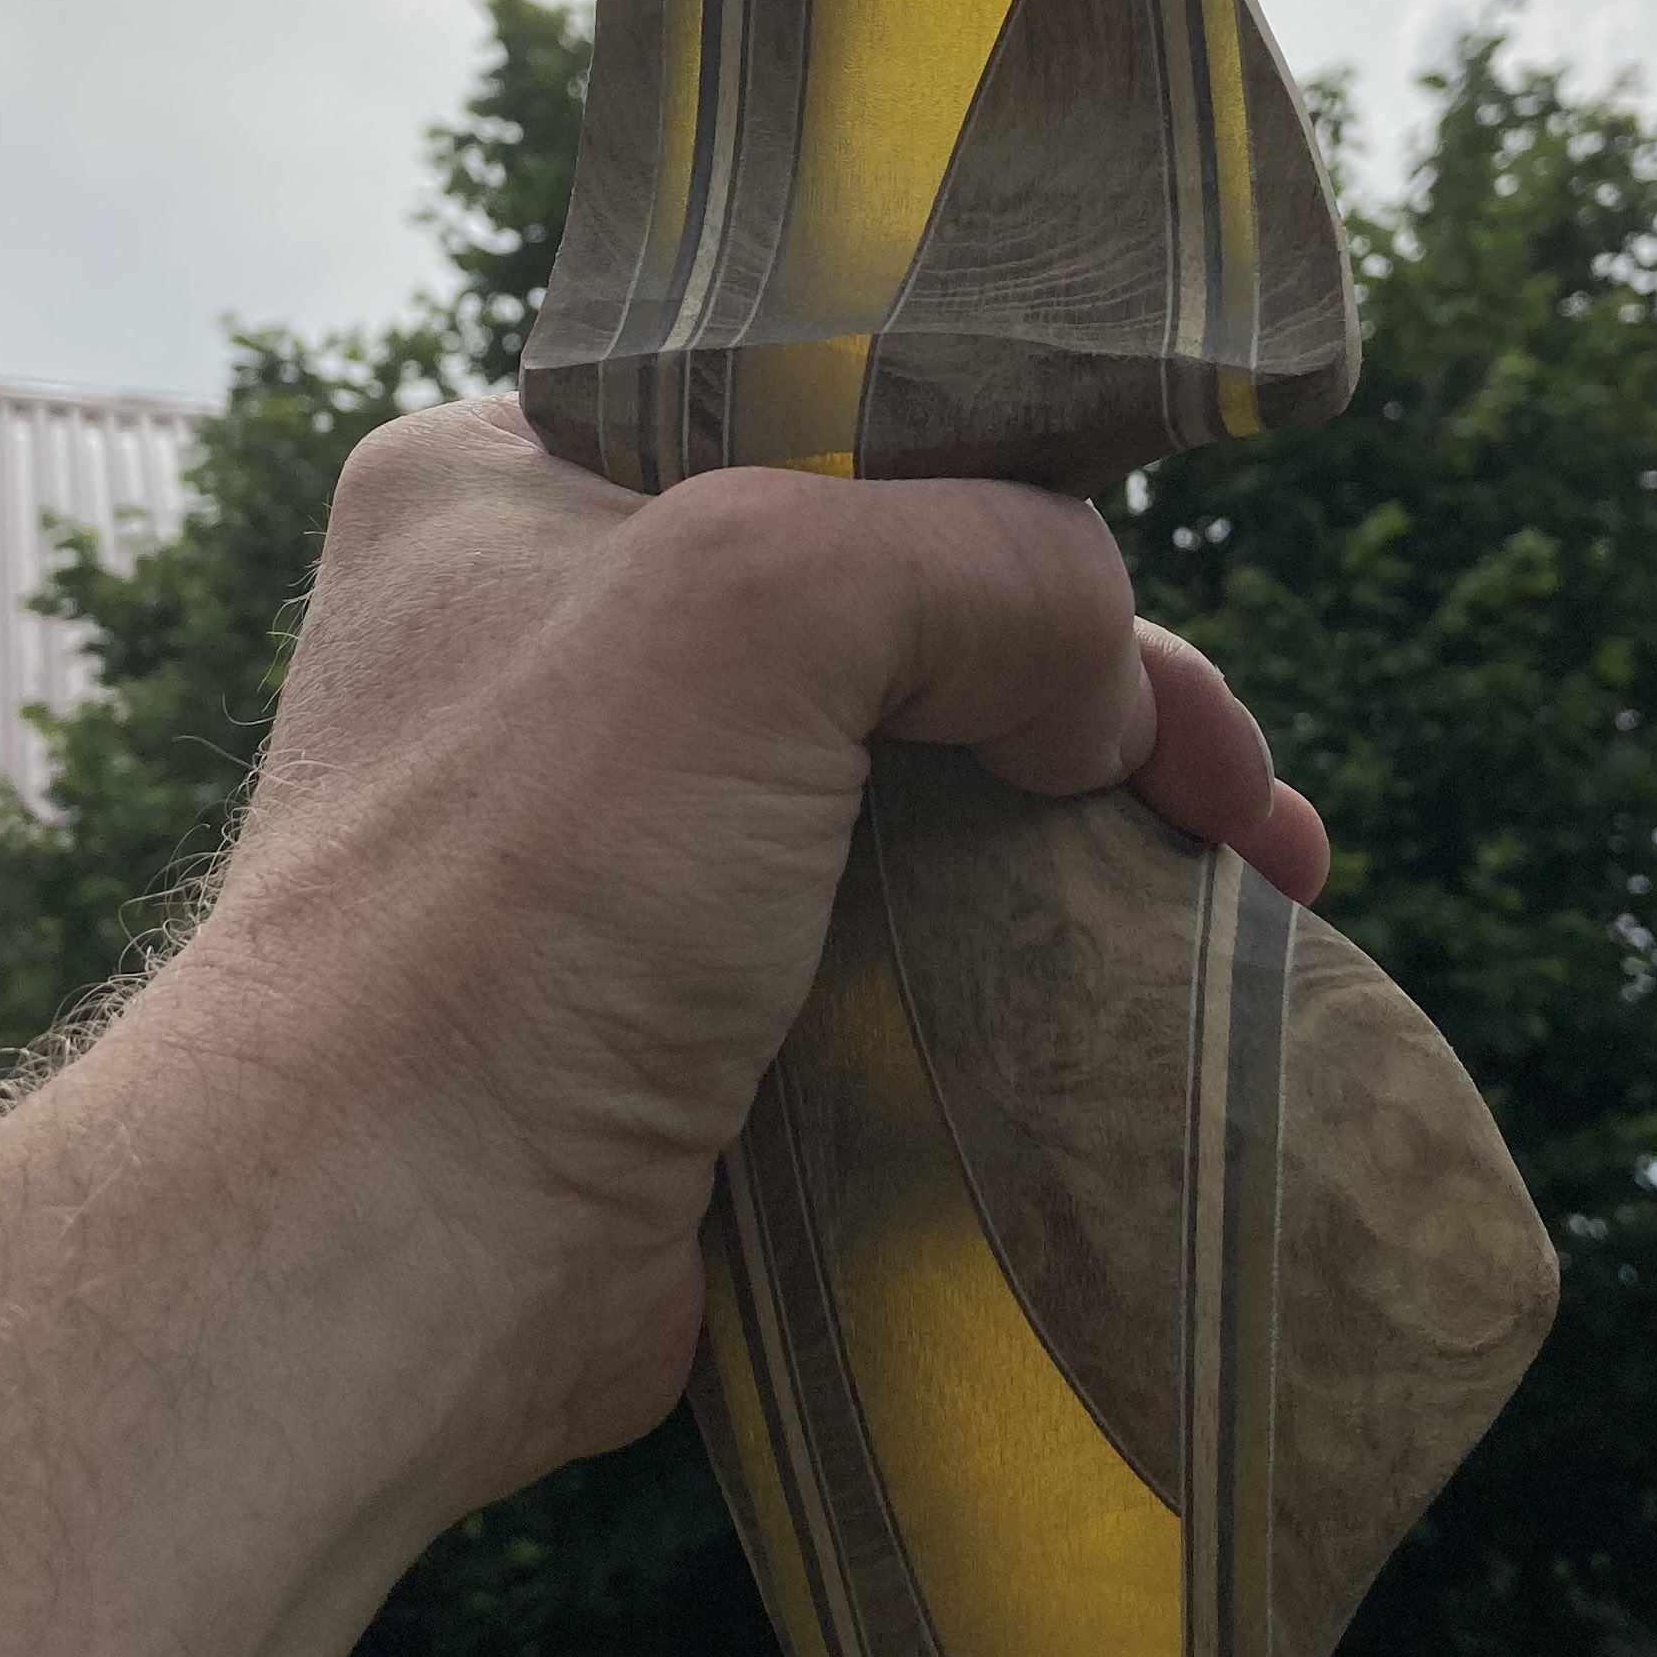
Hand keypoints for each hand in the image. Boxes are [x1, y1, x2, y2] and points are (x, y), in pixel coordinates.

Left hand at [165, 394, 1326, 1502]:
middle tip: (1235, 781)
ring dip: (1104, 811)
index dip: (995, 477)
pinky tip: (1177, 960)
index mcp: (514, 482)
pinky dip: (1043, 938)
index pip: (809, 412)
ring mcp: (625, 834)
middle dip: (1098, 678)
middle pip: (905, 601)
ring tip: (1268, 874)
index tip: (1130, 571)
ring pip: (929, 773)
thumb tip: (1107, 698)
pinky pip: (908, 929)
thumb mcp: (766, 598)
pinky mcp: (690, 1001)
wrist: (389, 1244)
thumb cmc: (523, 884)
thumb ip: (988, 561)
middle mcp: (560, 639)